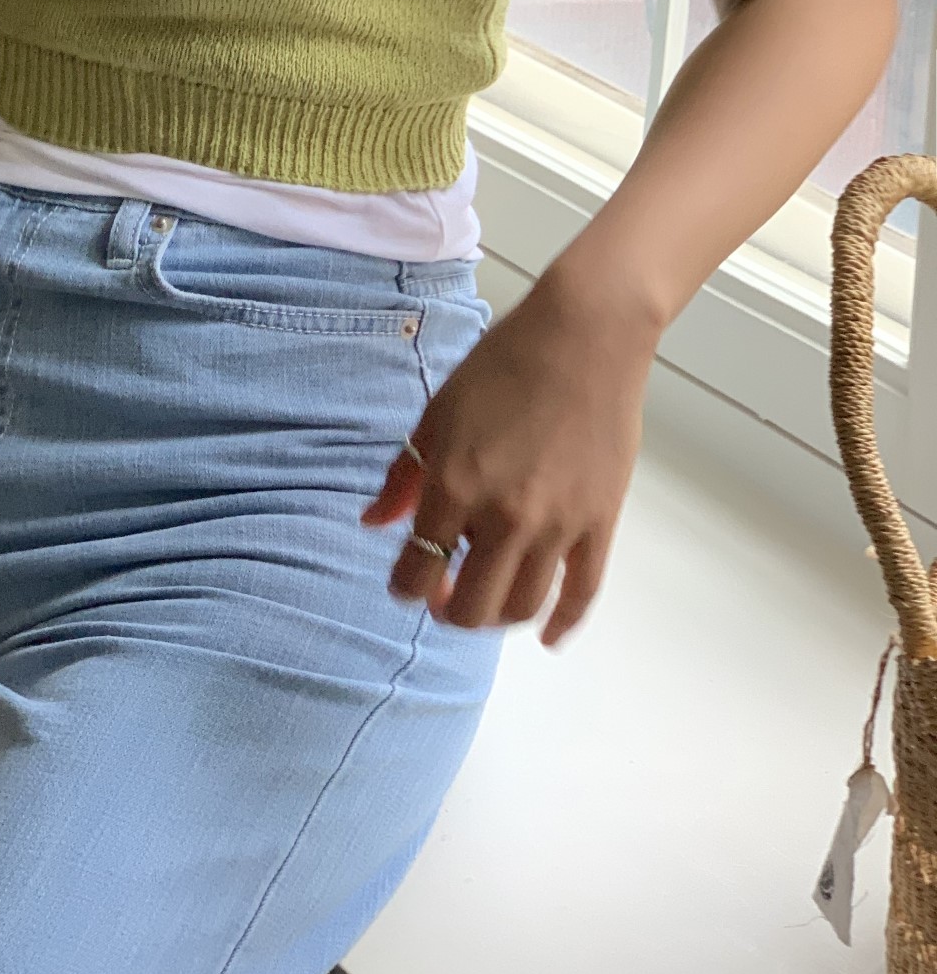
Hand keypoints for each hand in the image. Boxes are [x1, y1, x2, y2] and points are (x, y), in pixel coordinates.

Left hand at [359, 263, 658, 648]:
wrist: (584, 337)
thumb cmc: (502, 365)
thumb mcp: (437, 414)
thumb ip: (404, 477)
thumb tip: (373, 523)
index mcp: (454, 487)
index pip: (417, 571)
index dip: (405, 587)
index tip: (407, 580)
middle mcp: (504, 517)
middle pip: (470, 608)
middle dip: (448, 609)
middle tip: (445, 592)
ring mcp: (557, 526)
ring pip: (522, 609)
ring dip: (496, 616)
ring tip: (487, 596)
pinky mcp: (599, 523)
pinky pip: (581, 594)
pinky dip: (562, 625)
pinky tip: (547, 637)